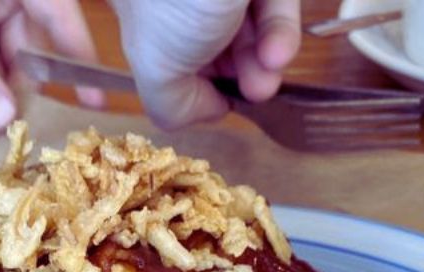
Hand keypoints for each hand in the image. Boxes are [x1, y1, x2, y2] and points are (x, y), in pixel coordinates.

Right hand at [109, 0, 300, 128]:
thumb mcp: (156, 67)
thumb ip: (172, 106)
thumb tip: (210, 109)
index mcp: (142, 10)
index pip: (164, 52)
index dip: (187, 82)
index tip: (211, 100)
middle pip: (213, 41)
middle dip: (237, 75)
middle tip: (253, 93)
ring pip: (246, 26)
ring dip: (263, 62)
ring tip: (268, 78)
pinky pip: (273, 3)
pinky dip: (280, 32)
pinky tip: (279, 53)